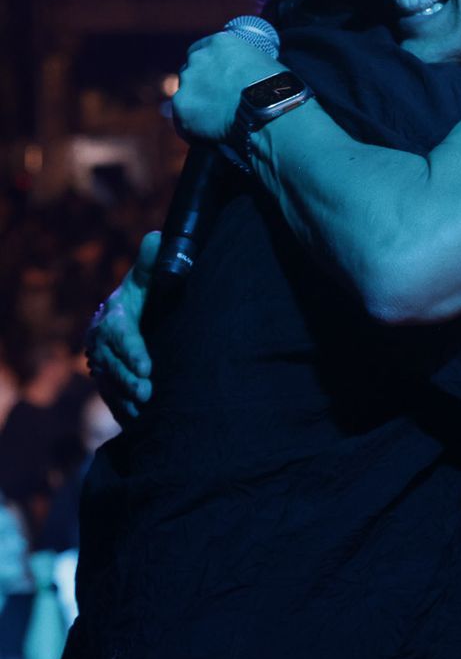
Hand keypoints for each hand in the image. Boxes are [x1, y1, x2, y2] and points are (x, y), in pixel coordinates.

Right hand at [86, 231, 158, 422]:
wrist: (123, 317)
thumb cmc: (142, 295)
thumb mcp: (146, 279)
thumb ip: (153, 262)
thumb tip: (159, 237)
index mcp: (114, 317)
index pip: (121, 336)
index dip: (133, 351)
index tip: (147, 366)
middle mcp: (102, 343)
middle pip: (113, 364)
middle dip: (129, 379)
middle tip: (147, 391)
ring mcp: (102, 363)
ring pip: (110, 383)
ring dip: (125, 398)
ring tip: (144, 410)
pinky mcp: (107, 380)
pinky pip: (111, 396)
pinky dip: (122, 409)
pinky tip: (138, 421)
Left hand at [171, 32, 285, 141]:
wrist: (272, 111)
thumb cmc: (278, 89)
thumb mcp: (262, 64)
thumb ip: (244, 65)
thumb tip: (244, 76)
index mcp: (219, 43)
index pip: (202, 51)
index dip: (210, 67)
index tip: (217, 79)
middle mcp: (198, 58)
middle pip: (191, 71)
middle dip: (201, 85)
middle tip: (218, 102)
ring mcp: (188, 83)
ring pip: (186, 95)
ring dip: (198, 105)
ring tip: (219, 122)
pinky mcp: (182, 109)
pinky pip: (183, 119)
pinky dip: (195, 127)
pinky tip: (213, 135)